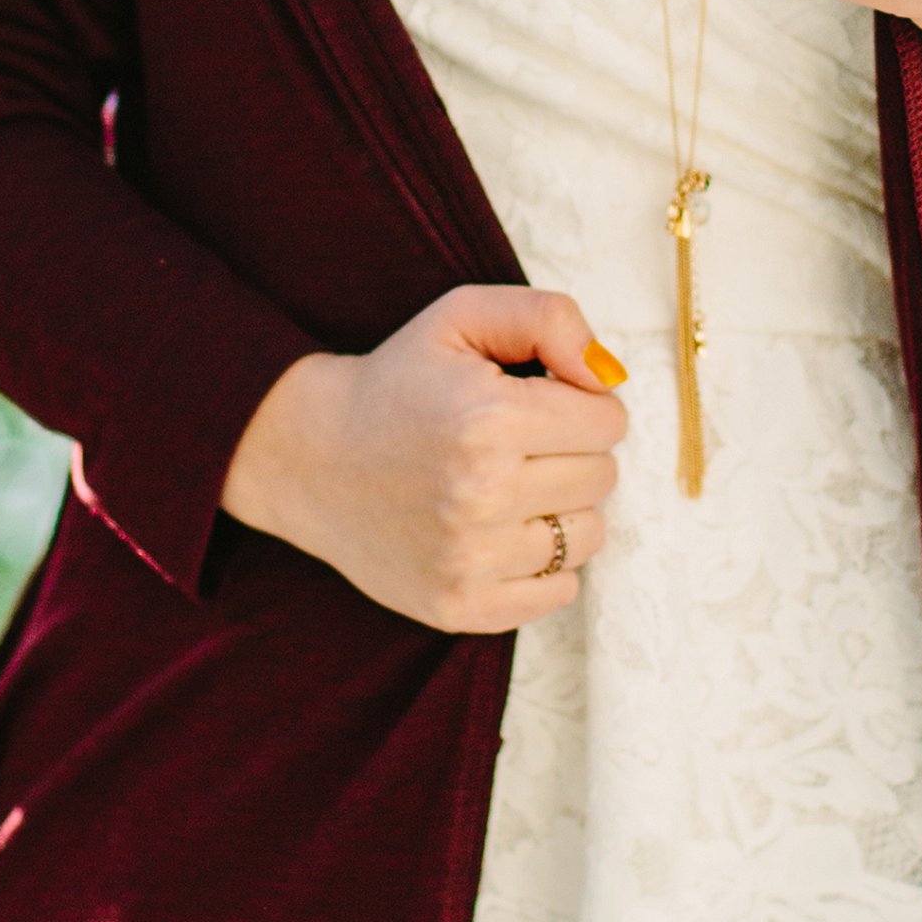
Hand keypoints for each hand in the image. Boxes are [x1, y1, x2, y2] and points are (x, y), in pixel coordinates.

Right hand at [220, 283, 629, 635]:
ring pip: (586, 537)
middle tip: (518, 444)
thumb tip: (611, 376)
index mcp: (490, 418)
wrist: (310, 456)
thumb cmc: (398, 383)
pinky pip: (559, 594)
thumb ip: (551, 320)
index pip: (608, 421)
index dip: (580, 404)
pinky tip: (502, 534)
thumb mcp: (463, 316)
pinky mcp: (458, 605)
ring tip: (510, 489)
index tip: (538, 403)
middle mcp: (482, 494)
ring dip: (562, 510)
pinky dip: (544, 566)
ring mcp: (469, 559)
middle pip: (602, 478)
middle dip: (572, 453)